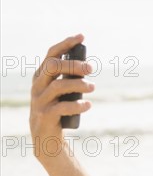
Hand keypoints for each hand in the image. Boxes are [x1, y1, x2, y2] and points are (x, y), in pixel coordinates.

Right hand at [30, 35, 93, 160]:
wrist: (46, 139)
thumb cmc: (58, 110)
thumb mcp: (62, 92)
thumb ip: (69, 79)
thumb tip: (86, 65)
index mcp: (41, 77)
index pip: (51, 54)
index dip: (66, 44)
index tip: (81, 37)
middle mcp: (37, 86)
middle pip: (52, 66)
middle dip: (73, 64)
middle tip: (91, 68)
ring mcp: (39, 101)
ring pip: (58, 86)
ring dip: (78, 85)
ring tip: (92, 88)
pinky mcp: (44, 117)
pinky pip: (61, 107)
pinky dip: (77, 105)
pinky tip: (88, 105)